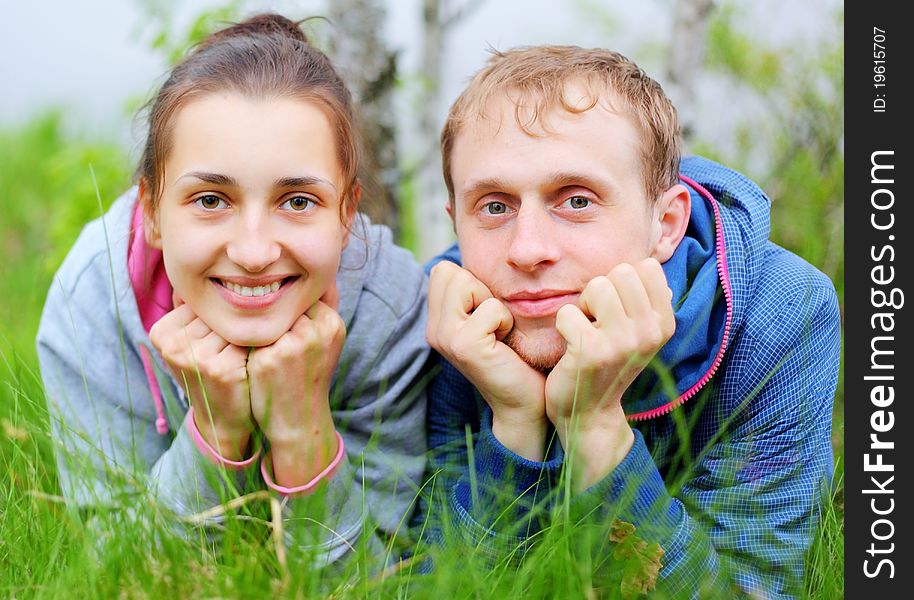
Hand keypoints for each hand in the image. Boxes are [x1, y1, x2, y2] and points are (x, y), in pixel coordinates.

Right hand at [149, 295, 252, 459]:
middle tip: (233, 346)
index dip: (217, 316)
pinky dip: (254, 347)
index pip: (202, 303)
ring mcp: (196, 358)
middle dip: (231, 325)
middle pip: (217, 314)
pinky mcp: (221, 368)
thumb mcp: (189, 342)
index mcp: (161, 332)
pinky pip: (247, 341)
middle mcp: (174, 344)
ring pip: (233, 325)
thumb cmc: (208, 371)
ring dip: (245, 335)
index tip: (216, 336)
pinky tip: (250, 361)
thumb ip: (193, 310)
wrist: (221, 418)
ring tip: (241, 353)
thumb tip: (205, 268)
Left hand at [248, 283, 343, 486]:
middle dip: (271, 312)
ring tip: (253, 337)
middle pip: (282, 303)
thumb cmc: (309, 374)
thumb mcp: (325, 340)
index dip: (286, 304)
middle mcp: (315, 331)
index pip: (301, 293)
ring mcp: (291, 345)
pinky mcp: (268, 358)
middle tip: (265, 326)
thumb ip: (320, 307)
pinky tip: (246, 350)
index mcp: (331, 323)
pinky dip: (244, 340)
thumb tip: (312, 274)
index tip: (280, 317)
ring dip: (255, 324)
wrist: (300, 418)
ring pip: (264, 317)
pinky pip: (249, 336)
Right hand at [426, 261, 547, 459]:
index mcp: (437, 322)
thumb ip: (475, 295)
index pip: (442, 270)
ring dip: (491, 303)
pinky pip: (490, 307)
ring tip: (498, 331)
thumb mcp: (489, 319)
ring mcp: (445, 337)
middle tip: (493, 322)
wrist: (526, 403)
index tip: (487, 314)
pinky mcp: (465, 346)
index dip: (472, 283)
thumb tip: (481, 256)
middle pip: (447, 271)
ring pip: (463, 281)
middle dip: (479, 288)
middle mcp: (434, 330)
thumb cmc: (516, 357)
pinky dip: (504, 319)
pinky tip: (505, 342)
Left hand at [545, 259, 674, 489]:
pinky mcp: (592, 351)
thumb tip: (649, 258)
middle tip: (597, 321)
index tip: (616, 311)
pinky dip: (563, 325)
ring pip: (597, 285)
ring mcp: (623, 342)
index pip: (646, 266)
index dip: (622, 282)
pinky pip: (568, 311)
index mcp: (665, 322)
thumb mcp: (638, 330)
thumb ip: (645, 296)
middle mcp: (651, 332)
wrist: (589, 412)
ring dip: (582, 305)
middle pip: (620, 272)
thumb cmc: (608, 361)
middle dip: (600, 291)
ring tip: (585, 330)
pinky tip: (571, 347)